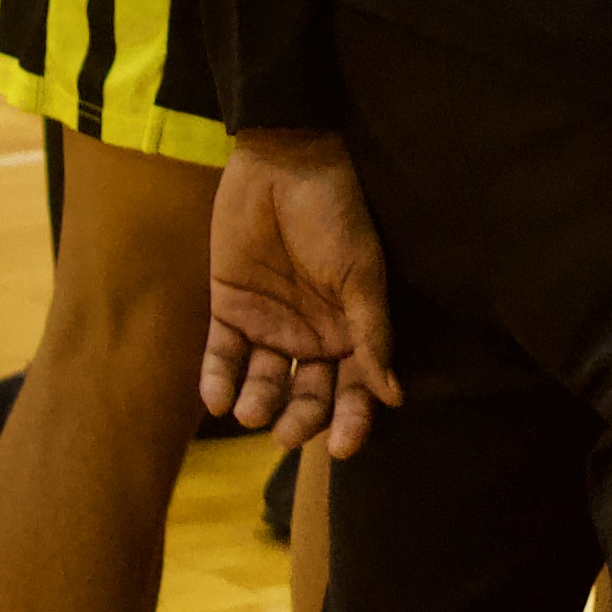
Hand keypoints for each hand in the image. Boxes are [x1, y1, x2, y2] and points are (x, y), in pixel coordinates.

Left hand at [204, 130, 400, 455]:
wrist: (283, 164)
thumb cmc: (336, 214)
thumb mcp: (362, 273)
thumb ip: (372, 333)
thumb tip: (393, 395)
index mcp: (352, 327)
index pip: (355, 386)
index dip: (352, 419)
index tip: (343, 447)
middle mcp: (313, 334)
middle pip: (309, 393)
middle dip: (301, 419)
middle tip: (287, 433)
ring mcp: (269, 325)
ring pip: (264, 383)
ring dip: (259, 403)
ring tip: (252, 410)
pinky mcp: (229, 311)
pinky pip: (221, 358)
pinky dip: (218, 381)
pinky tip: (218, 398)